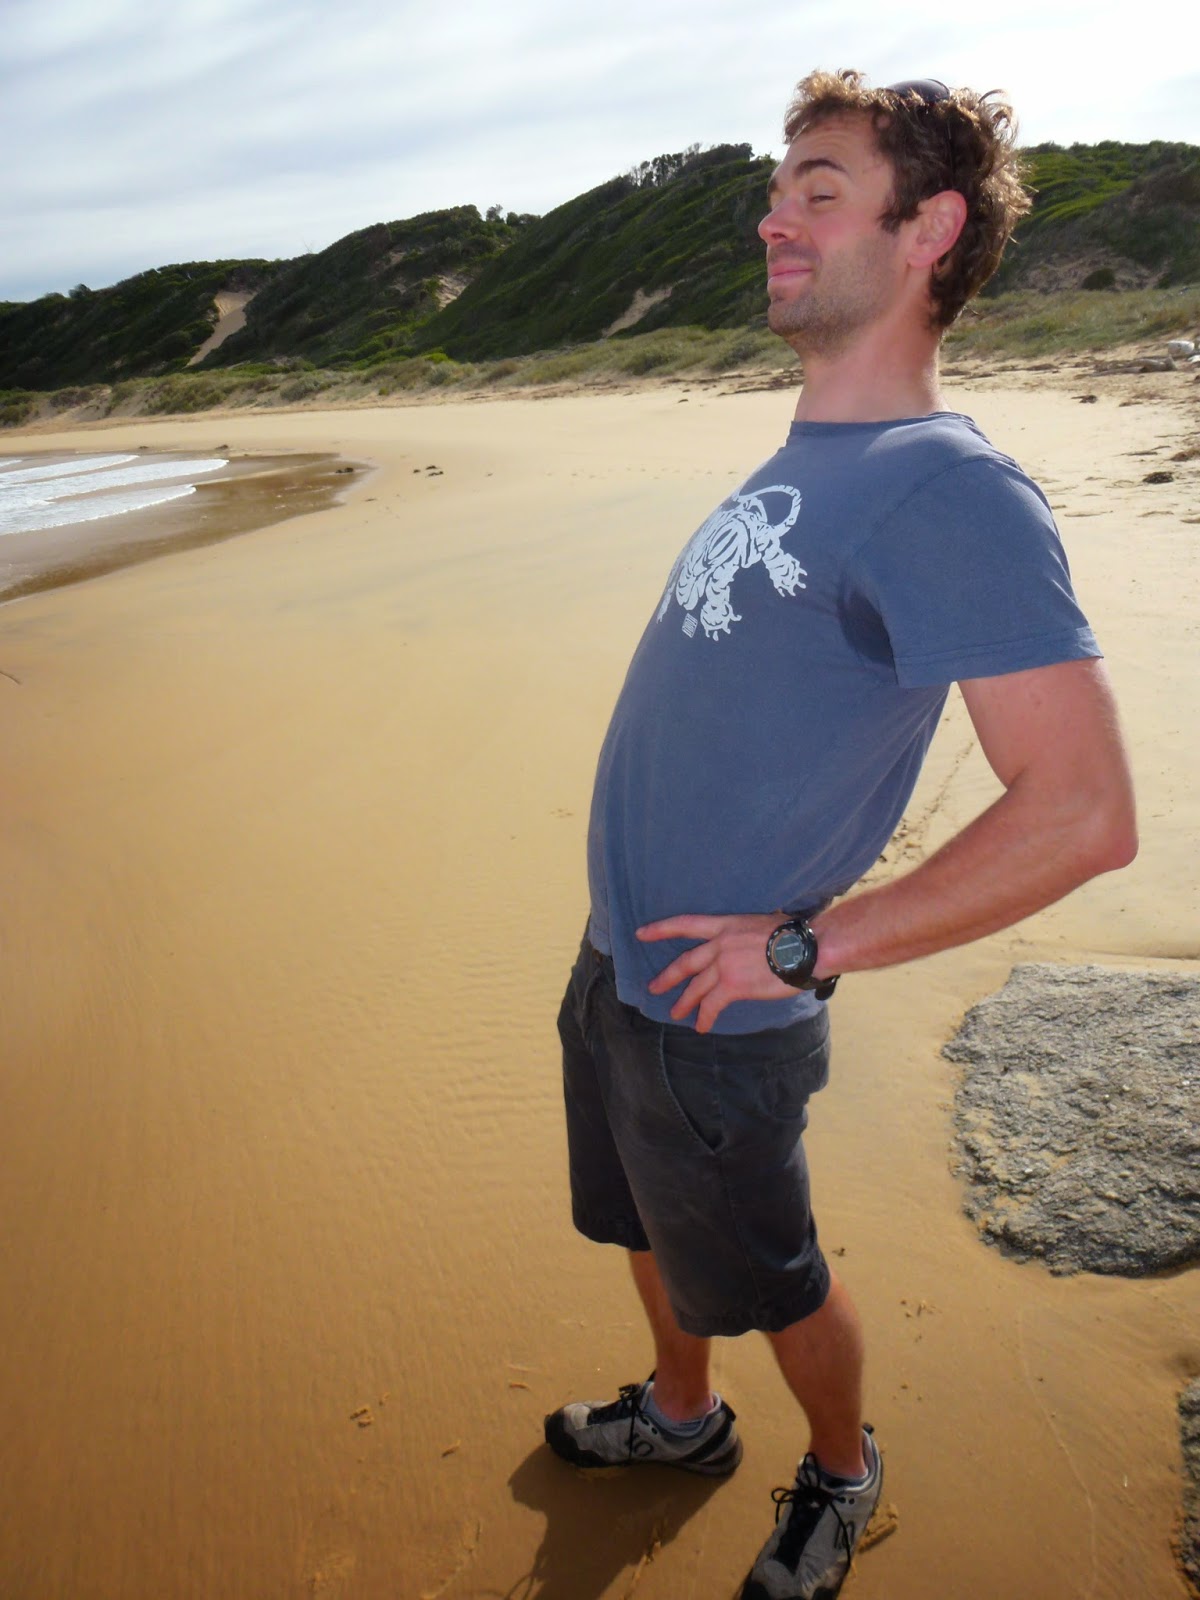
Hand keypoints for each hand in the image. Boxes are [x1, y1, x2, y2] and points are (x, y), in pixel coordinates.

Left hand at [636, 912, 794, 1032]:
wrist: (805, 948)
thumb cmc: (793, 934)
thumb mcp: (761, 922)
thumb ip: (745, 932)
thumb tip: (747, 939)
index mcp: (725, 925)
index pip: (685, 924)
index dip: (661, 928)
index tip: (641, 933)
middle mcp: (719, 943)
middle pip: (685, 962)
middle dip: (667, 976)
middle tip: (654, 987)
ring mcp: (724, 965)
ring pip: (695, 987)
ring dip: (684, 1002)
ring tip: (676, 1013)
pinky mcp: (733, 986)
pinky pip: (711, 1005)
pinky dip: (704, 1017)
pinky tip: (701, 1026)